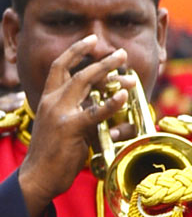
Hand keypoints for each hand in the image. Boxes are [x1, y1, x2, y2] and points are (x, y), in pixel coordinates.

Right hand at [17, 35, 134, 216]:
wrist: (39, 176)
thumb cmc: (56, 155)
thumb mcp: (71, 130)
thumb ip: (88, 117)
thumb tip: (115, 115)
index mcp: (49, 99)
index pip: (61, 67)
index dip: (76, 51)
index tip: (92, 40)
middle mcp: (53, 101)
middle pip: (78, 71)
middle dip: (101, 60)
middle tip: (121, 54)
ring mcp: (60, 112)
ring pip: (85, 83)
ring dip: (109, 74)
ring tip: (128, 72)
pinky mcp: (70, 127)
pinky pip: (93, 112)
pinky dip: (110, 103)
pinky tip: (123, 95)